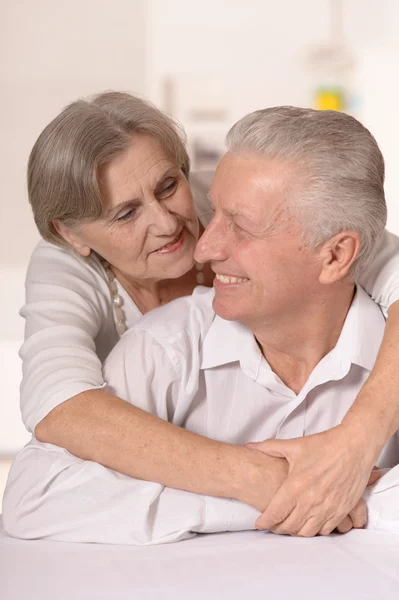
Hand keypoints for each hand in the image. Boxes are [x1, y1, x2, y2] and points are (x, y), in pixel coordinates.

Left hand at [246, 424, 377, 536]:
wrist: (354, 446)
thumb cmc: (324, 445)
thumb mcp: (294, 446)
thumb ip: (268, 448)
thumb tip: (248, 445)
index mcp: (295, 486)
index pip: (275, 513)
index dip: (265, 522)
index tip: (259, 524)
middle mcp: (310, 501)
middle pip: (289, 526)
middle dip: (278, 529)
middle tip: (273, 526)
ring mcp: (327, 508)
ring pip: (307, 532)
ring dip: (296, 532)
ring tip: (290, 526)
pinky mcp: (341, 510)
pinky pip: (325, 530)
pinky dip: (315, 530)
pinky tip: (310, 523)